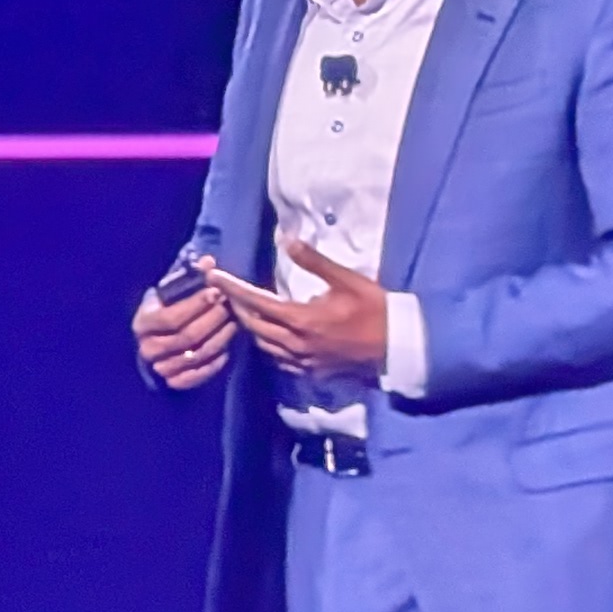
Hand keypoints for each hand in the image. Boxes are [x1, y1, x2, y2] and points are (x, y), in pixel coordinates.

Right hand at [134, 274, 237, 389]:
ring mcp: (159, 366)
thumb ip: (190, 278)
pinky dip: (212, 365)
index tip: (217, 292)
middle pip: (185, 337)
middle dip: (211, 321)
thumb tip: (208, 261)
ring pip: (194, 356)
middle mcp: (147, 347)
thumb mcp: (173, 292)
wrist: (159, 340)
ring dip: (218, 340)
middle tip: (229, 308)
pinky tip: (226, 351)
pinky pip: (194, 377)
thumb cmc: (169, 310)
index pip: (170, 317)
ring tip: (234, 324)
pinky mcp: (172, 382)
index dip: (195, 305)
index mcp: (143, 322)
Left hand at [210, 241, 389, 377]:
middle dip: (236, 307)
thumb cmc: (375, 308)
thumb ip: (314, 261)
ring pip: (262, 344)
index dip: (231, 288)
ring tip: (243, 309)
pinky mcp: (311, 371)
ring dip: (250, 326)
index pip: (255, 302)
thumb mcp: (347, 280)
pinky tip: (270, 332)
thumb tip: (287, 240)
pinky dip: (267, 343)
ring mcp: (302, 361)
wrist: (400, 345)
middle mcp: (295, 344)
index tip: (212, 276)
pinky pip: (278, 358)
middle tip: (225, 291)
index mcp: (301, 320)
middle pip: (252, 325)